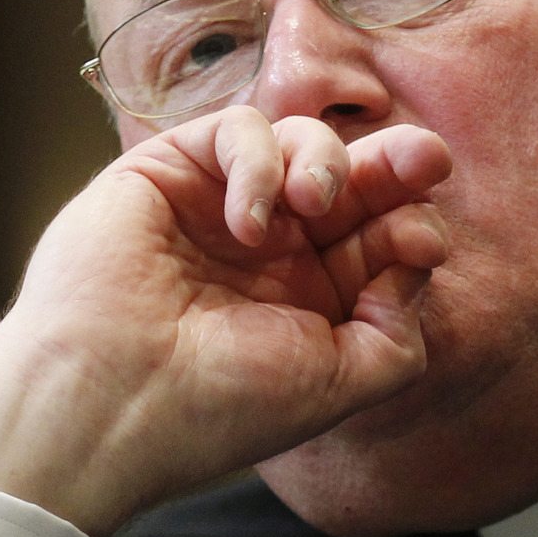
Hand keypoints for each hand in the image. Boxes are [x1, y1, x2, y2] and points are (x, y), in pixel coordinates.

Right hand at [0, 107, 451, 536]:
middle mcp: (272, 252)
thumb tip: (418, 256)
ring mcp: (222, 208)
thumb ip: (400, 333)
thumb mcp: (340, 385)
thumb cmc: (220, 407)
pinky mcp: (171, 171)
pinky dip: (260, 160)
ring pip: (302, 142)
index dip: (415, 225)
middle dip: (398, 164)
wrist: (112, 402)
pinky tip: (249, 220)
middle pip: (355, 182)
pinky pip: (238, 129)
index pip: (383, 237)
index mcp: (313, 301)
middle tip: (426, 159)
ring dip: (327, 161)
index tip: (423, 242)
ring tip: (314, 203)